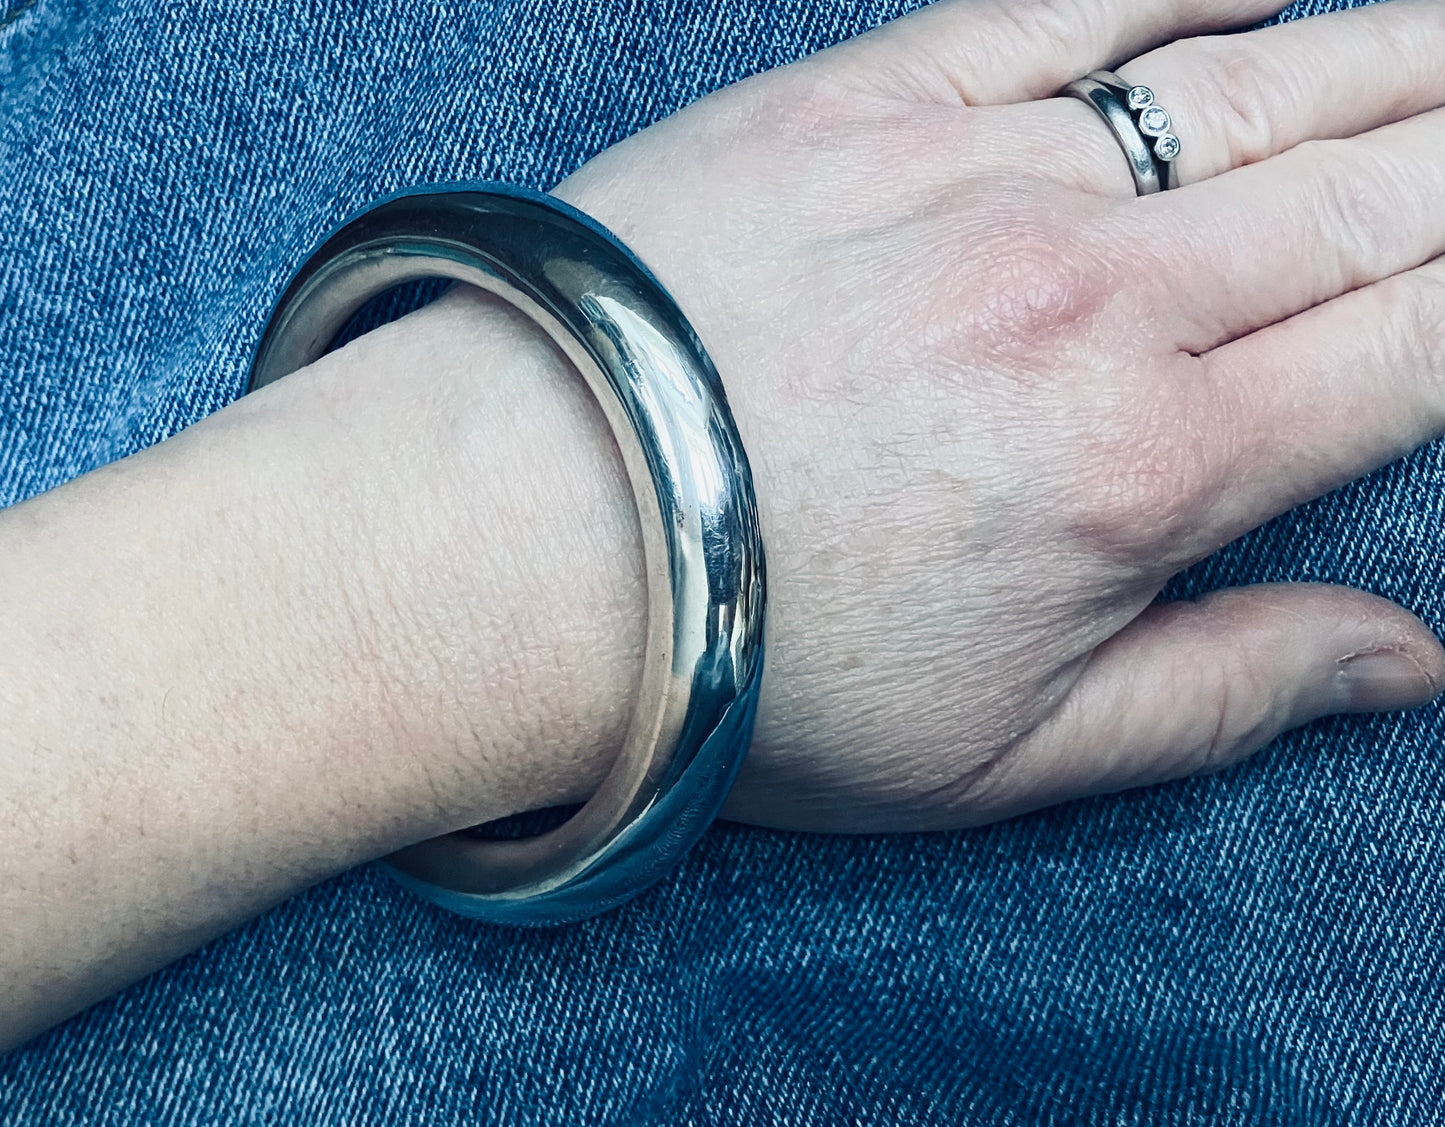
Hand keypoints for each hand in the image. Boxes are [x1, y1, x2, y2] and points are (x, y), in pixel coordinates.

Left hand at [544, 0, 1444, 831]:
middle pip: (1370, 195)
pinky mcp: (862, 103)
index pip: (1416, 351)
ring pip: (1254, 85)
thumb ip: (1226, 693)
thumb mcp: (1003, 754)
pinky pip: (1066, 2)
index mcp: (1149, 471)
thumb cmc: (751, 667)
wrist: (514, 543)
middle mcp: (1096, 300)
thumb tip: (1410, 665)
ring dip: (1389, 60)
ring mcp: (978, 179)